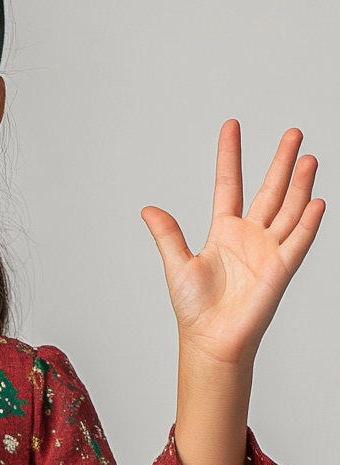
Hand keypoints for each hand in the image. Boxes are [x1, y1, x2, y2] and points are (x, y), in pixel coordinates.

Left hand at [141, 120, 323, 367]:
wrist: (210, 338)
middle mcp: (249, 235)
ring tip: (307, 157)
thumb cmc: (193, 307)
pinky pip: (297, 241)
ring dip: (299, 184)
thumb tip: (148, 209)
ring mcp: (267, 250)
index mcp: (223, 230)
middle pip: (269, 190)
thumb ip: (168, 234)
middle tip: (293, 133)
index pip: (229, 183)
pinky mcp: (280, 269)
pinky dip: (307, 222)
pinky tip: (315, 200)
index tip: (232, 126)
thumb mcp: (176, 263)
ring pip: (288, 209)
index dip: (230, 155)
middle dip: (280, 161)